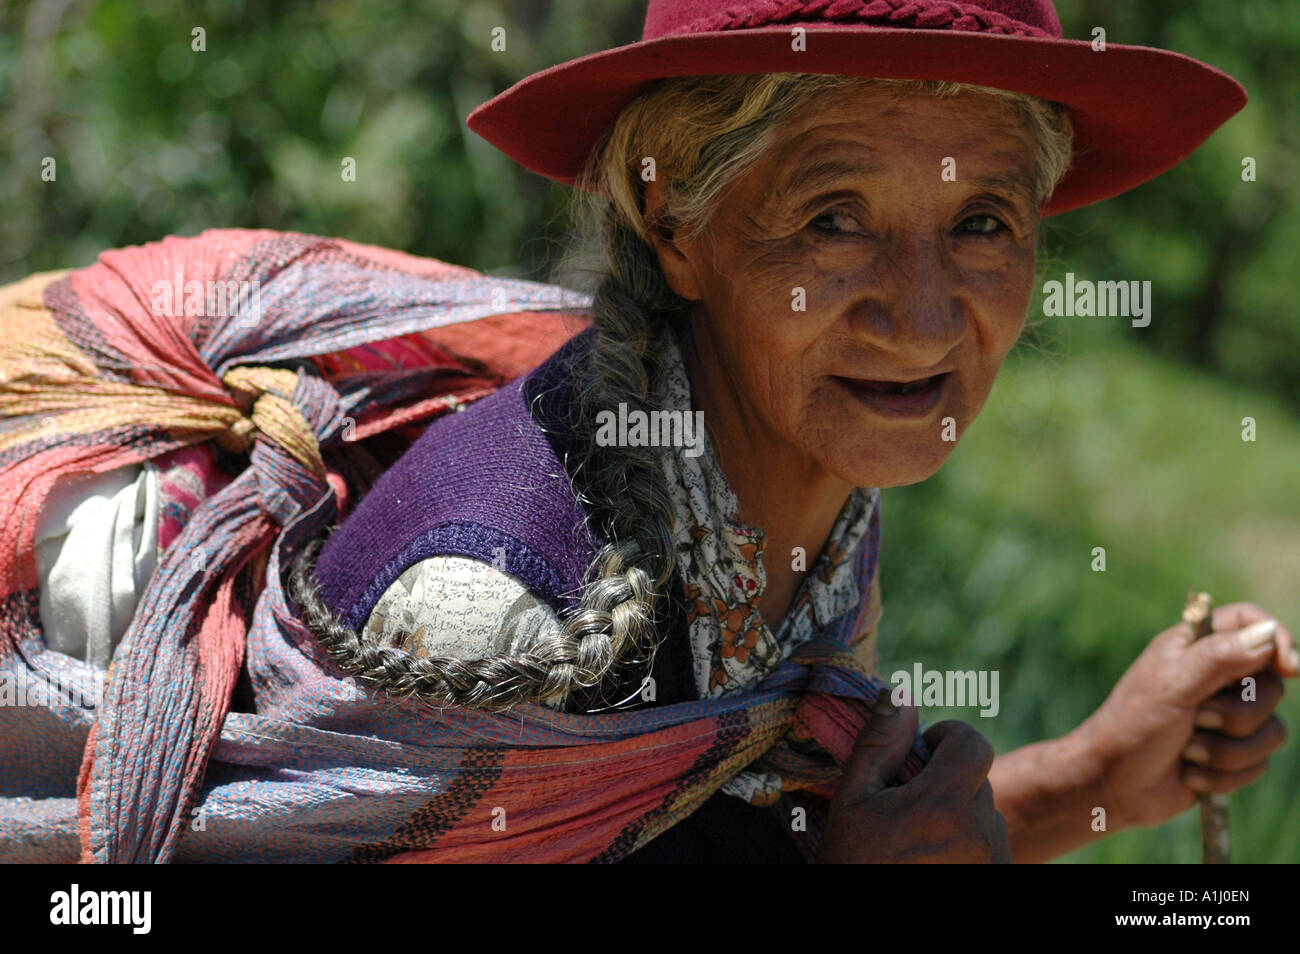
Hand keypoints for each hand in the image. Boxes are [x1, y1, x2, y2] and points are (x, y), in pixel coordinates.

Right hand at [817, 695, 1009, 862]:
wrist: (859, 929)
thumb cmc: (851, 862)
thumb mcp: (853, 800)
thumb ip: (879, 744)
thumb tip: (901, 696)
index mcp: (941, 807)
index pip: (973, 743)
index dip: (948, 737)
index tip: (924, 751)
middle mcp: (978, 835)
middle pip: (979, 779)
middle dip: (948, 781)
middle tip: (910, 803)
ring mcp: (992, 862)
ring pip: (987, 813)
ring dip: (960, 813)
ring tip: (920, 838)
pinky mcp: (998, 879)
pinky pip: (991, 844)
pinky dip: (968, 843)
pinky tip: (933, 858)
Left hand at [1077, 602, 1294, 829]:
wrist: (1112, 784)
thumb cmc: (1132, 726)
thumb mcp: (1172, 686)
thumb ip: (1218, 658)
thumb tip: (1267, 634)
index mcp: (1195, 647)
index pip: (1250, 622)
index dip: (1277, 639)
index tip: (1290, 668)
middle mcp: (1214, 677)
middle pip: (1272, 685)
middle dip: (1237, 715)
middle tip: (1197, 719)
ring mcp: (1225, 717)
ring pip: (1271, 731)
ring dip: (1227, 751)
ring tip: (1188, 752)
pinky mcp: (1230, 754)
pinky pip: (1259, 764)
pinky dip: (1224, 775)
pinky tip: (1189, 775)